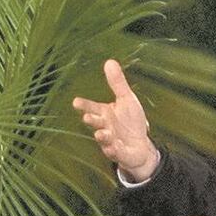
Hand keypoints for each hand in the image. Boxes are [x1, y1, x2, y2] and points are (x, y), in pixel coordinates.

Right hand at [72, 60, 158, 181]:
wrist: (139, 146)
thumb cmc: (130, 121)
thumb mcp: (127, 100)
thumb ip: (117, 83)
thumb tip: (110, 61)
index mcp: (105, 113)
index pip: (92, 107)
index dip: (84, 105)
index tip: (75, 102)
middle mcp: (105, 126)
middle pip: (96, 123)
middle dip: (92, 120)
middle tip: (88, 117)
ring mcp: (110, 141)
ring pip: (104, 139)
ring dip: (103, 136)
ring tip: (103, 133)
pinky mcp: (119, 153)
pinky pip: (115, 152)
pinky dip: (114, 150)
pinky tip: (115, 146)